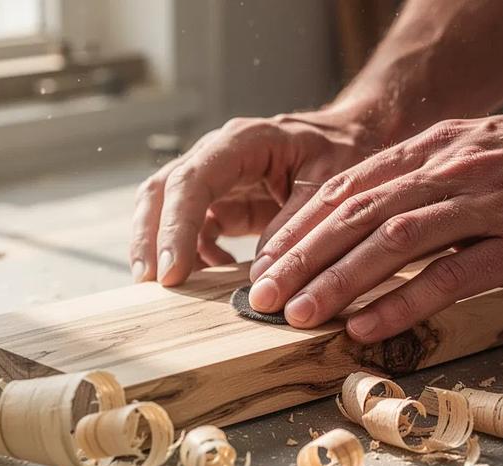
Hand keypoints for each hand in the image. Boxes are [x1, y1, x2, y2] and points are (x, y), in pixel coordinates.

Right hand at [130, 108, 378, 284]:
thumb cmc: (343, 152)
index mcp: (243, 142)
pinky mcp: (224, 204)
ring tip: (167, 288)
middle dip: (150, 237)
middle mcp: (219, 155)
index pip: (192, 181)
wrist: (352, 139)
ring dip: (161, 248)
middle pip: (162, 191)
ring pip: (167, 209)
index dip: (176, 227)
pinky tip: (214, 275)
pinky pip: (196, 231)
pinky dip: (196, 256)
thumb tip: (261, 277)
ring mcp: (217, 180)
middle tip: (149, 283)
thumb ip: (296, 227)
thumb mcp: (330, 186)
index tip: (173, 272)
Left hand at [248, 104, 502, 341]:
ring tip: (299, 315)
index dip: (301, 228)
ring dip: (340, 280)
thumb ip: (420, 181)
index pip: (348, 189)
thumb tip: (365, 217)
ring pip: (396, 242)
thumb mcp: (473, 153)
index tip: (266, 261)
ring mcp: (487, 205)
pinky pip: (452, 275)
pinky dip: (404, 301)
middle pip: (359, 214)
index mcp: (432, 150)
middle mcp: (450, 171)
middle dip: (303, 258)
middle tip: (261, 296)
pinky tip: (367, 325)